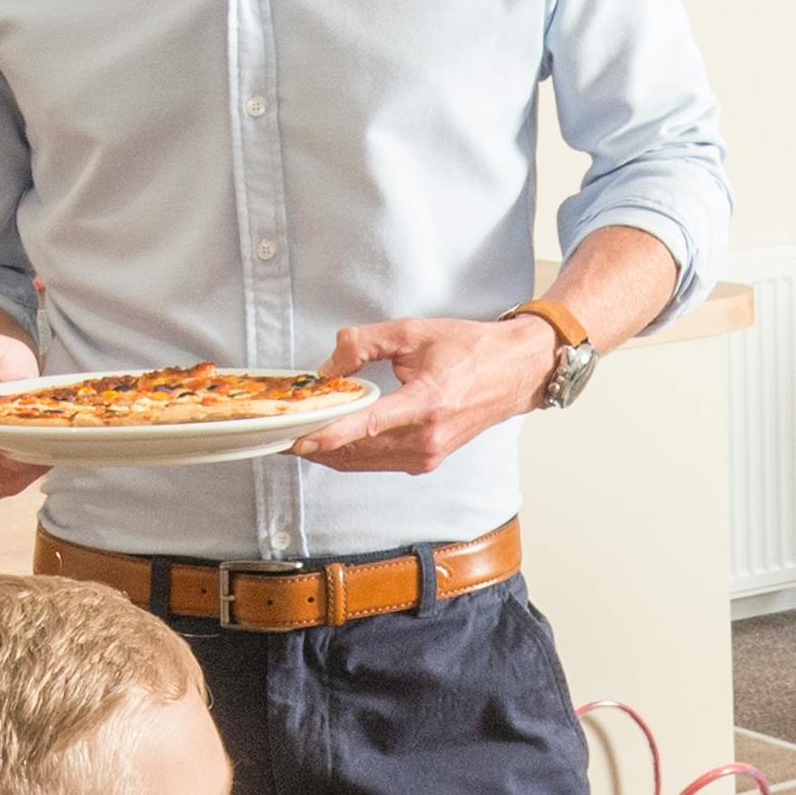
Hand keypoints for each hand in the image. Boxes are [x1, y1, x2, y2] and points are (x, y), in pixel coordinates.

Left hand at [296, 311, 559, 475]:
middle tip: (279, 433)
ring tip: (296, 437)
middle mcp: (427, 439)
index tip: (295, 437)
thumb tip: (328, 368)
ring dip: (328, 452)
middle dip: (314, 444)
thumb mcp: (413, 332)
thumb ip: (364, 344)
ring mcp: (428, 455)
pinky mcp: (427, 460)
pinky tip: (330, 441)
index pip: (365, 425)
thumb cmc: (471, 349)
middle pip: (355, 451)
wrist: (516, 372)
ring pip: (362, 462)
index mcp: (426, 404)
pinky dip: (350, 454)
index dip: (327, 434)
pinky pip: (377, 462)